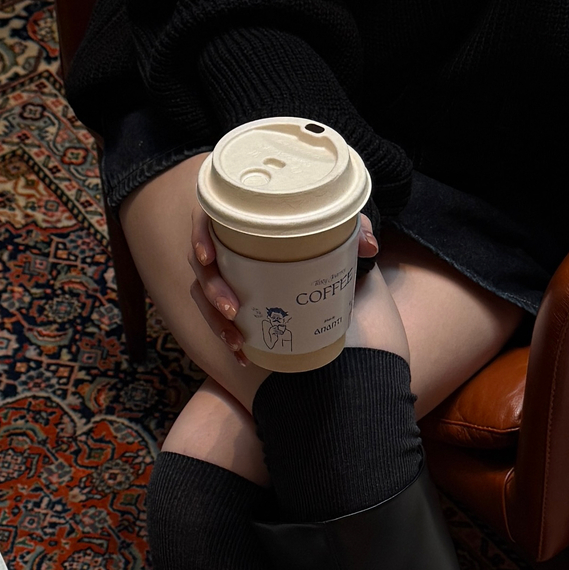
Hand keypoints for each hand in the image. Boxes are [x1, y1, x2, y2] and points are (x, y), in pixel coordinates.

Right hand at [188, 210, 381, 362]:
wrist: (293, 230)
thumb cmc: (300, 217)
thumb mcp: (324, 217)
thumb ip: (347, 226)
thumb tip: (369, 246)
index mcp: (232, 215)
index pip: (204, 220)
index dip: (199, 237)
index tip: (207, 256)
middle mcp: (218, 242)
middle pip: (202, 266)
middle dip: (213, 290)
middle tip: (233, 308)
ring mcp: (218, 269)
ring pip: (203, 295)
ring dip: (216, 321)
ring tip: (237, 340)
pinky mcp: (223, 292)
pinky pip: (215, 315)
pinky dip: (227, 336)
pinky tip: (242, 354)